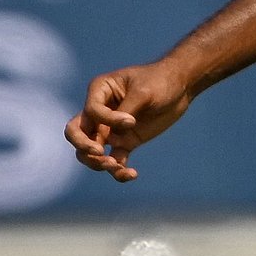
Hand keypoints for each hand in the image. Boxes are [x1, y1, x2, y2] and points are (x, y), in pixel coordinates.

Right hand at [64, 59, 192, 181]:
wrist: (180, 88)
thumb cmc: (159, 81)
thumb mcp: (143, 92)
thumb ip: (126, 111)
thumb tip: (113, 137)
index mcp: (99, 91)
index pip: (91, 112)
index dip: (108, 120)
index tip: (132, 121)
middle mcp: (99, 112)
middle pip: (76, 133)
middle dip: (83, 146)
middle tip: (100, 153)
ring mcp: (110, 129)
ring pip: (90, 152)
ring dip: (98, 163)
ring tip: (115, 166)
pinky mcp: (125, 142)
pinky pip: (114, 161)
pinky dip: (119, 171)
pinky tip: (132, 174)